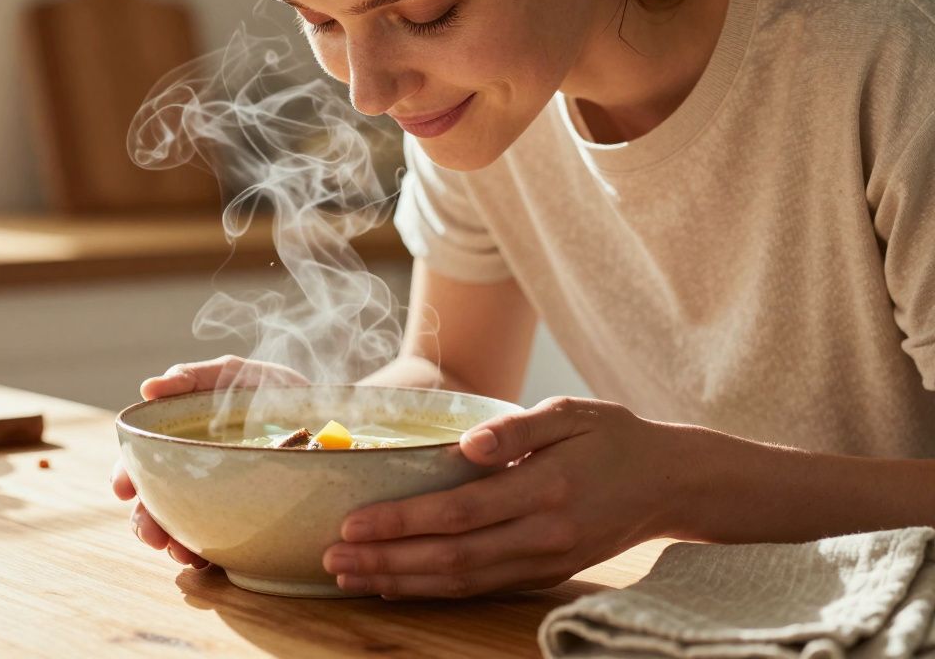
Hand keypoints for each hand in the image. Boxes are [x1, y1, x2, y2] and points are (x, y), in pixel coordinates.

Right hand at [113, 355, 308, 569]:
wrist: (331, 414)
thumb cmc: (272, 390)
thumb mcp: (233, 376)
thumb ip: (193, 378)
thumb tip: (148, 387)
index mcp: (180, 442)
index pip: (142, 463)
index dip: (127, 476)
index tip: (123, 489)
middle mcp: (192, 475)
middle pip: (154, 502)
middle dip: (146, 521)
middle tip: (152, 535)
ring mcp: (217, 500)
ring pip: (181, 527)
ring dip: (173, 542)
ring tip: (180, 551)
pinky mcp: (245, 522)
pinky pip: (219, 545)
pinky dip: (206, 555)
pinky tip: (206, 560)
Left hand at [321, 397, 686, 597]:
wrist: (672, 482)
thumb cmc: (614, 437)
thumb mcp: (572, 413)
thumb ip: (518, 429)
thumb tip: (467, 444)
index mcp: (546, 488)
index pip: (458, 512)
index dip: (401, 522)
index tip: (353, 522)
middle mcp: (544, 534)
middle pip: (450, 558)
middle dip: (385, 560)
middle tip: (333, 557)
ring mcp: (546, 561)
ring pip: (462, 583)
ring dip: (401, 582)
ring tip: (350, 575)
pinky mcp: (546, 574)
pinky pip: (481, 589)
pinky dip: (434, 591)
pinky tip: (398, 583)